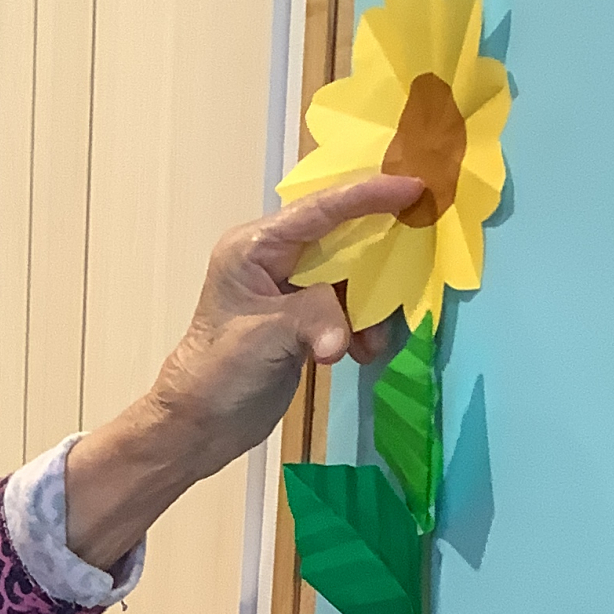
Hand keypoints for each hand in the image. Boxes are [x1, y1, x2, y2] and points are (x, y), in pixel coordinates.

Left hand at [63, 175, 422, 568]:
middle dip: (378, 259)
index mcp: (256, 247)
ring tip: (372, 342)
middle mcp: (275, 260)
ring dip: (371, 309)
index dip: (368, 195)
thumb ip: (316, 317)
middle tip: (413, 265)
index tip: (413, 187)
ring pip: (352, 281)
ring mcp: (292, 292)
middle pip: (344, 240)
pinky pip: (348, 313)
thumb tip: (349, 337)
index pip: (321, 210)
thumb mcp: (266, 335)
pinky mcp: (305, 323)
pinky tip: (363, 355)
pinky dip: (362, 331)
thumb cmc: (217, 372)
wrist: (199, 426)